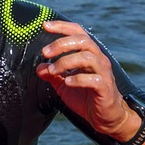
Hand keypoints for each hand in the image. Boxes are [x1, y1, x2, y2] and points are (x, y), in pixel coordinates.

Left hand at [36, 20, 144, 144]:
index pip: (79, 33)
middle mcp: (99, 60)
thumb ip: (52, 75)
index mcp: (90, 55)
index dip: (62, 27)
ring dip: (66, 62)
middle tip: (45, 53)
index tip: (45, 26)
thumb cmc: (86, 98)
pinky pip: (94, 80)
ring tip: (53, 70)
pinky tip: (68, 82)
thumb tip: (39, 68)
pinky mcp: (105, 89)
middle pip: (83, 41)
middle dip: (61, 44)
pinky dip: (79, 79)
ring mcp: (104, 74)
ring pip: (88, 57)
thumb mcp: (64, 86)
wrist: (105, 118)